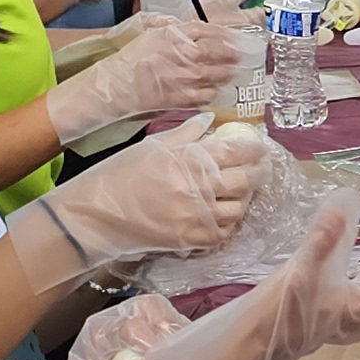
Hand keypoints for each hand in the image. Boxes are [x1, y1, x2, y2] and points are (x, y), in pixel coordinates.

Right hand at [13, 121, 271, 289]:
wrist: (97, 214)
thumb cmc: (121, 174)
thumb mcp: (152, 146)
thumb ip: (186, 134)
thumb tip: (209, 120)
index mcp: (190, 159)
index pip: (236, 151)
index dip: (254, 149)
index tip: (262, 147)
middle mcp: (199, 188)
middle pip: (244, 180)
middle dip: (258, 173)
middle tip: (261, 169)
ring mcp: (198, 216)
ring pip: (239, 208)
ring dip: (246, 199)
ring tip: (245, 191)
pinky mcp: (192, 239)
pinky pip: (224, 233)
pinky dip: (231, 223)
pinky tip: (229, 214)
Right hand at [48, 12, 244, 139]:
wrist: (116, 85)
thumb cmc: (131, 58)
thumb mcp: (149, 32)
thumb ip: (173, 26)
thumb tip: (195, 26)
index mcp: (174, 35)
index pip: (208, 30)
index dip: (225, 34)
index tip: (234, 37)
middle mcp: (183, 54)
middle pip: (219, 52)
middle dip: (233, 54)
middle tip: (241, 55)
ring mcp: (184, 78)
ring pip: (217, 74)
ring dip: (228, 73)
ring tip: (233, 72)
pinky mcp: (182, 97)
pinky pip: (207, 94)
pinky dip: (214, 91)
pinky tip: (215, 89)